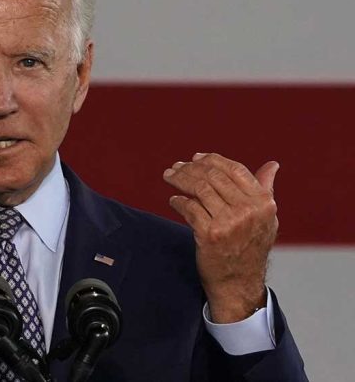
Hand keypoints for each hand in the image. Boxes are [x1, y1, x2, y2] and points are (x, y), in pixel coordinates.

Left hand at [162, 152, 278, 322]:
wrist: (239, 283)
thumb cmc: (250, 248)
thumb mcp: (266, 219)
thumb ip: (266, 190)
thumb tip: (272, 165)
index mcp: (263, 202)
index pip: (234, 169)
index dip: (212, 160)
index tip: (195, 158)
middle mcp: (248, 210)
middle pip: (213, 176)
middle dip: (190, 168)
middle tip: (175, 168)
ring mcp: (229, 223)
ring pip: (199, 189)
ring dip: (179, 180)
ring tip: (169, 177)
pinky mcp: (210, 235)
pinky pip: (189, 208)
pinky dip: (178, 201)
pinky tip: (174, 200)